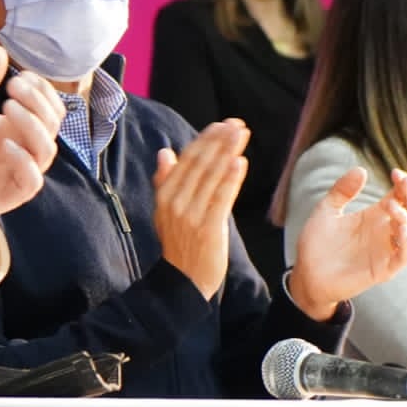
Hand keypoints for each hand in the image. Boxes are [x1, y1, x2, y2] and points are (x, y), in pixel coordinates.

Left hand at [0, 44, 64, 236]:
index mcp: (17, 126)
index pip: (49, 105)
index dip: (42, 89)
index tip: (21, 75)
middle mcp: (25, 147)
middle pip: (53, 122)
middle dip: (38, 101)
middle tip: (13, 87)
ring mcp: (20, 171)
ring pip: (47, 149)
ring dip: (33, 125)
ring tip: (8, 107)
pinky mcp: (11, 194)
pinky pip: (31, 180)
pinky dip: (24, 161)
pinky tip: (5, 144)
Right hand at [153, 120, 250, 299]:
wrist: (184, 281)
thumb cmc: (179, 244)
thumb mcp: (165, 211)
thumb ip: (165, 180)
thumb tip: (165, 152)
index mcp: (165, 195)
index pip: (187, 160)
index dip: (205, 140)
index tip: (221, 124)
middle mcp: (176, 202)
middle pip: (200, 164)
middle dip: (219, 141)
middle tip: (236, 124)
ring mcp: (191, 216)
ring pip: (211, 177)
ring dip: (227, 152)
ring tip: (241, 135)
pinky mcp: (208, 228)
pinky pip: (221, 199)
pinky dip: (230, 179)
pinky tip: (239, 162)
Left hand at [288, 168, 406, 320]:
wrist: (306, 274)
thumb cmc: (317, 243)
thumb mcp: (326, 210)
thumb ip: (342, 190)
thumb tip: (361, 169)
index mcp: (373, 215)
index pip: (399, 197)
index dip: (404, 184)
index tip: (395, 173)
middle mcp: (383, 232)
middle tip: (403, 184)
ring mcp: (384, 251)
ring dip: (406, 217)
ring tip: (390, 206)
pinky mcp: (382, 270)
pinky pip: (404, 257)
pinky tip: (399, 229)